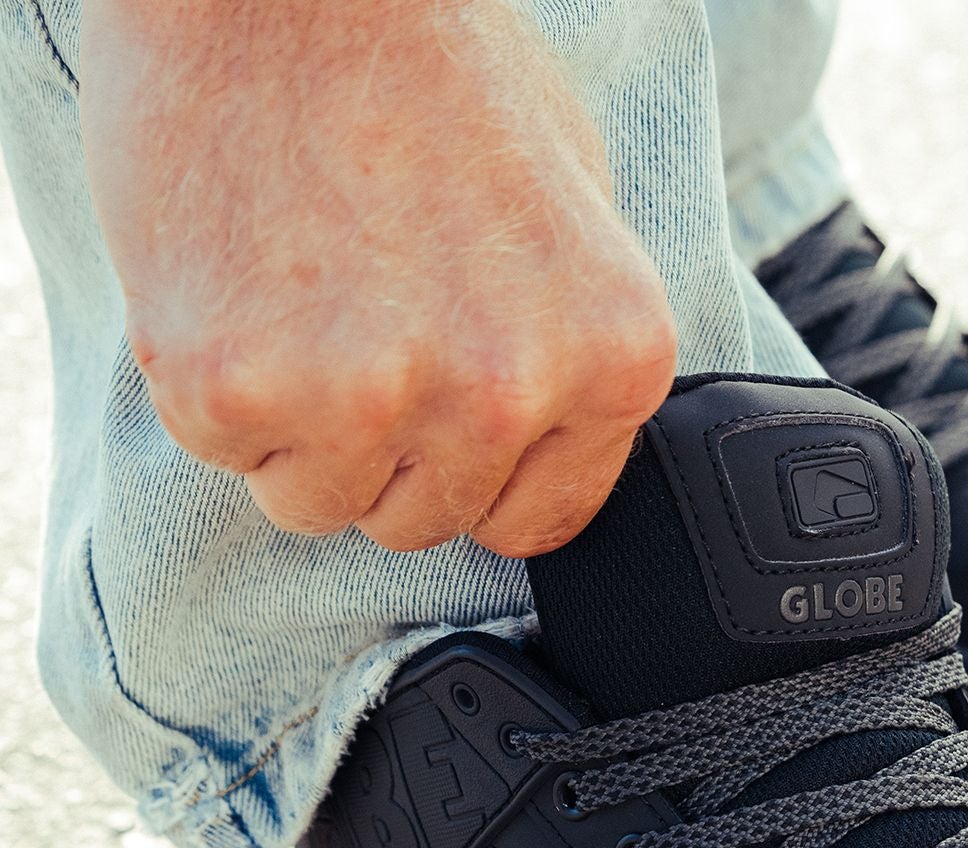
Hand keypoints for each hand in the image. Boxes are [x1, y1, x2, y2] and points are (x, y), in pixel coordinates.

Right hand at [79, 0, 677, 555]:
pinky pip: (224, 453)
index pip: (539, 519)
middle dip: (380, 444)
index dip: (474, 472)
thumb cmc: (427, 65)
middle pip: (420, 521)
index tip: (437, 408)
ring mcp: (368, 397)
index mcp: (608, 356)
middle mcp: (501, 393)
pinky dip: (216, 387)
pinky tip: (239, 281)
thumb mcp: (572, 204)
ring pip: (317, 505)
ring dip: (295, 427)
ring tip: (297, 293)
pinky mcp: (236, 388)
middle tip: (353, 314)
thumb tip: (545, 453)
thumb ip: (567, 352)